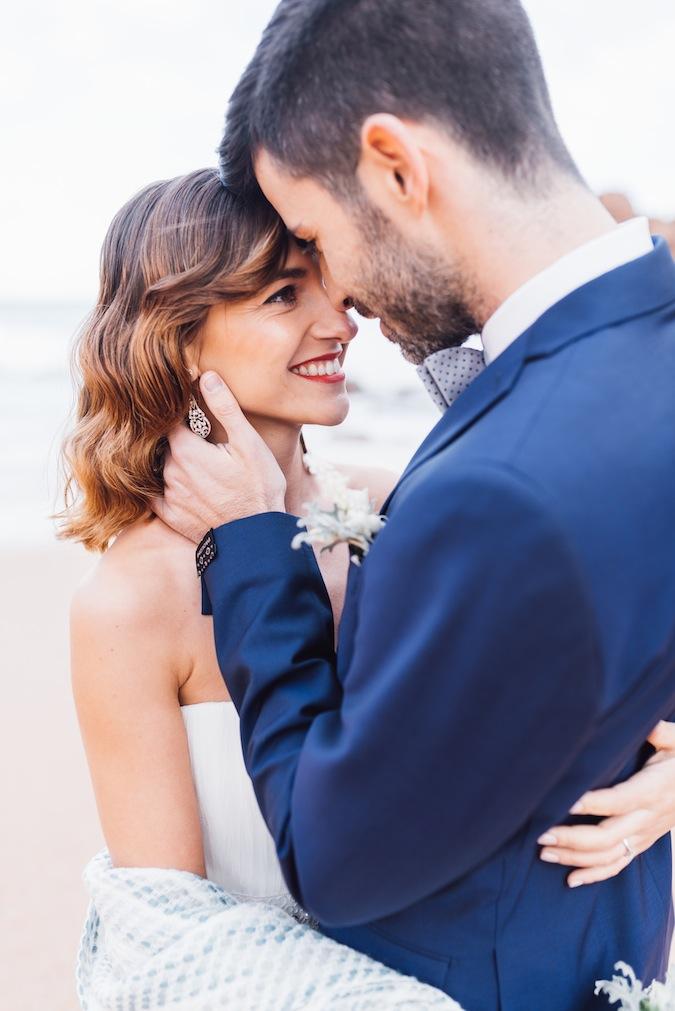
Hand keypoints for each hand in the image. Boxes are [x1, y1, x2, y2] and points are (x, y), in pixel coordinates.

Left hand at [152, 371, 286, 542]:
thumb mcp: (248, 443)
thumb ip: (224, 408)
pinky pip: (155, 493)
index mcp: (185, 450)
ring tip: (197, 461)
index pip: (168, 418)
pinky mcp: (170, 516)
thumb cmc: (258, 488)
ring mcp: (168, 495)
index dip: (177, 410)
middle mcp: (170, 471)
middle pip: (164, 442)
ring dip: (173, 460)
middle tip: (197, 434)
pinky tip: (179, 482)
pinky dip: (162, 484)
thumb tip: (206, 376)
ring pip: (161, 466)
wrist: (255, 538)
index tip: (187, 406)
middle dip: (177, 436)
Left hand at [537, 722, 674, 886]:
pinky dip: (594, 875)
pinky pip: (618, 865)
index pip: (618, 801)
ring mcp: (644, 835)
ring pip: (608, 855)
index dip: (592, 804)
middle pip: (607, 836)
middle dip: (572, 837)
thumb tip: (648, 724)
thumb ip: (662, 733)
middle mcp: (647, 818)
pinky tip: (570, 880)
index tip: (566, 802)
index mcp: (652, 790)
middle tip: (541, 834)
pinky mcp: (642, 844)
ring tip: (544, 852)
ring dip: (575, 857)